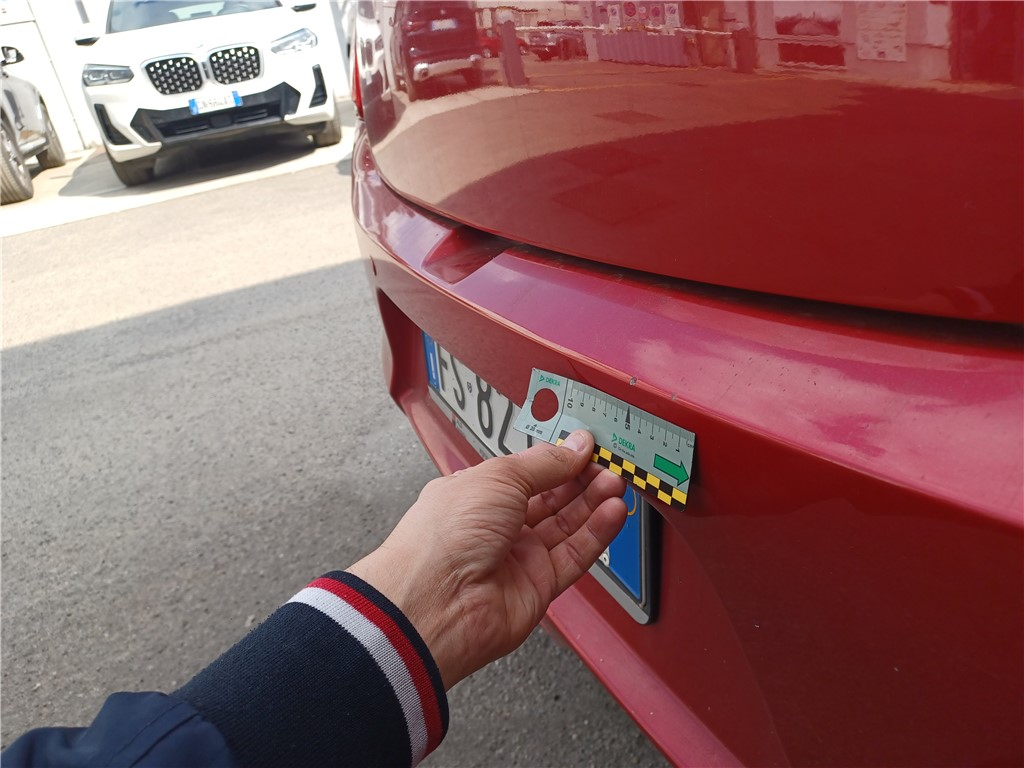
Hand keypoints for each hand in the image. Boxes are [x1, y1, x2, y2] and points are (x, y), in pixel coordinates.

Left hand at [347, 430, 626, 688]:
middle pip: (551, 498)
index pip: (527, 472)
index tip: (587, 446)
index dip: (558, 458)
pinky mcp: (537, 587)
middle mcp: (496, 526)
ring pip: (567, 526)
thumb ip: (544, 463)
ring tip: (617, 483)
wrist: (436, 602)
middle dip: (582, 479)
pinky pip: (575, 556)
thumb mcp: (499, 478)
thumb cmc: (443, 537)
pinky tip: (613, 513)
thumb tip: (575, 446)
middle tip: (609, 464)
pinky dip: (596, 534)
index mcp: (476, 494)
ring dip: (594, 503)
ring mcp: (516, 558)